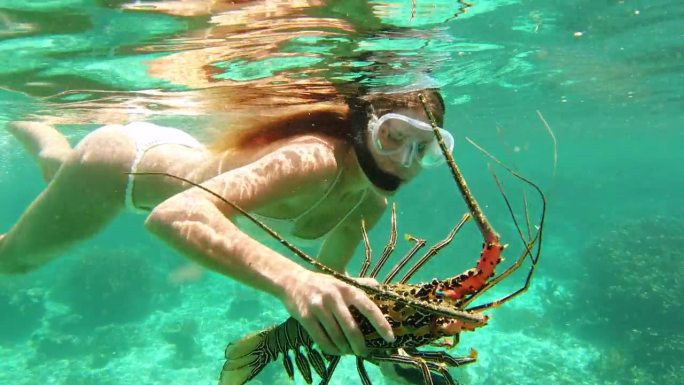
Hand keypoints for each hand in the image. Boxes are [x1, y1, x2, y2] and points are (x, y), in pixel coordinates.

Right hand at [280, 270, 394, 356]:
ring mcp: (319, 307)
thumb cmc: (321, 283)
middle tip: (363, 352)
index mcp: (346, 288)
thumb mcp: (341, 280)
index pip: (368, 307)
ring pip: (336, 336)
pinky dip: (330, 349)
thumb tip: (380, 286)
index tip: (390, 338)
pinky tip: (335, 351)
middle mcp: (334, 297)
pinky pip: (320, 339)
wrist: (292, 280)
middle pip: (351, 328)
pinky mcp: (305, 316)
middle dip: (359, 344)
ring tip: (348, 352)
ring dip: (344, 348)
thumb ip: (360, 284)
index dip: (380, 324)